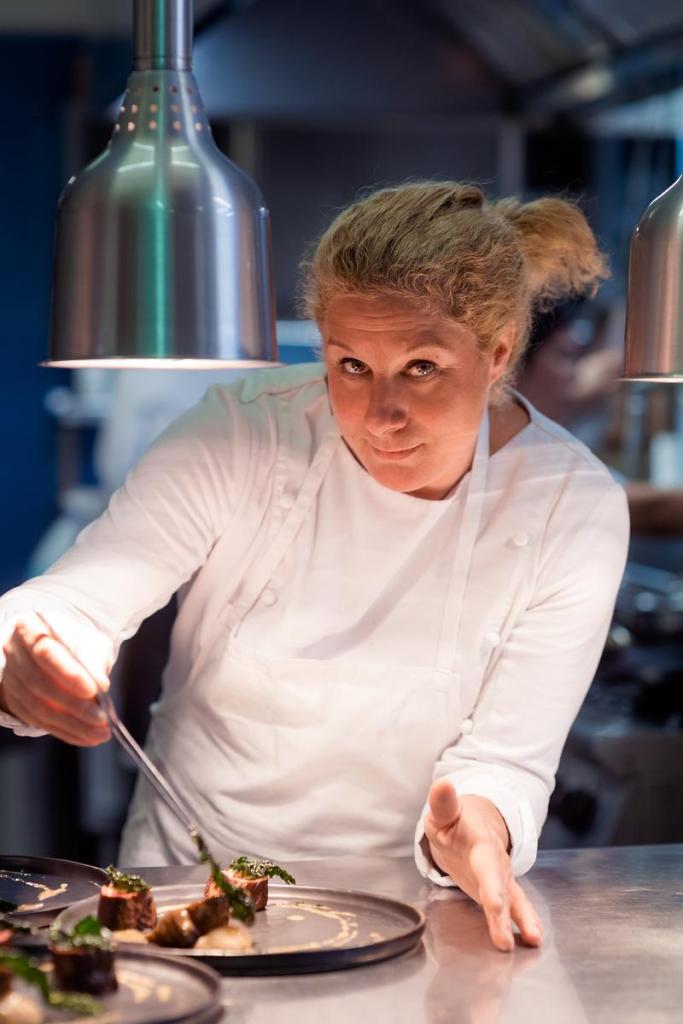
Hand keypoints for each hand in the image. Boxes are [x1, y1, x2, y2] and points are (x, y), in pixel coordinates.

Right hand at [0, 612, 111, 745]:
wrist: (58, 650)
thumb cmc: (76, 642)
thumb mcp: (91, 641)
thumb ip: (95, 660)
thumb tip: (100, 686)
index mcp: (30, 627)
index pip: (44, 650)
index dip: (67, 673)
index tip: (93, 690)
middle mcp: (13, 652)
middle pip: (39, 683)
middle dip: (73, 705)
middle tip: (101, 718)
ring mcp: (11, 679)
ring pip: (38, 707)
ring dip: (72, 724)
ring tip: (100, 732)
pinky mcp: (15, 701)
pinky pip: (38, 721)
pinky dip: (65, 731)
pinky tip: (87, 737)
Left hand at [424, 777, 542, 951]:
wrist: (476, 820)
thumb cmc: (454, 819)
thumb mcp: (444, 812)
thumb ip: (443, 802)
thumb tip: (442, 783)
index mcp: (481, 844)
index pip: (486, 866)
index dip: (491, 886)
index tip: (493, 905)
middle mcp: (496, 862)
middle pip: (501, 889)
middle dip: (503, 914)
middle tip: (505, 941)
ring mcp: (501, 875)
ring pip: (513, 899)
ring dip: (522, 921)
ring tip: (534, 940)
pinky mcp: (501, 887)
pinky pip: (515, 904)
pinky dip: (524, 920)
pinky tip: (532, 938)